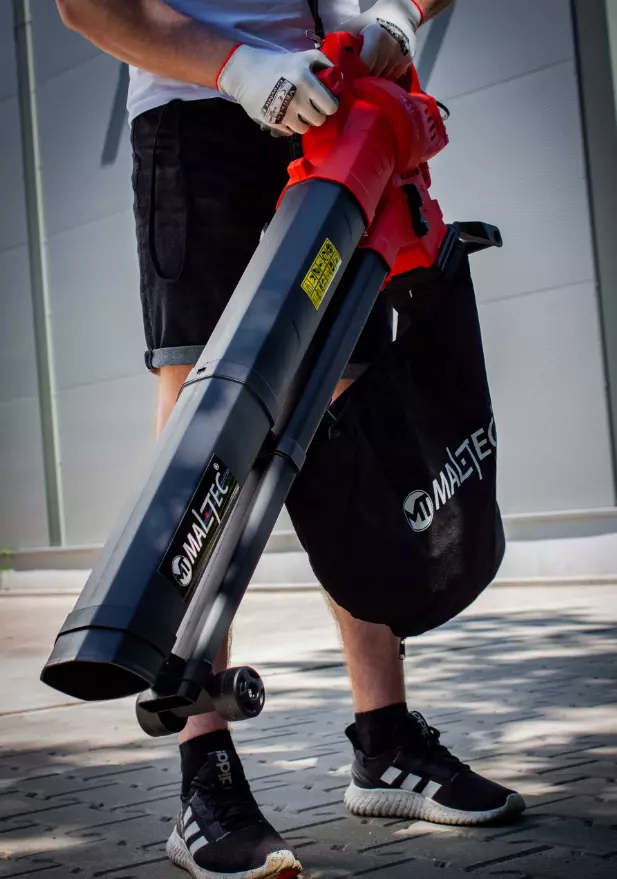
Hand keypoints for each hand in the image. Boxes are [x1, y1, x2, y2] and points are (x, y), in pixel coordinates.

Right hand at [217, 44, 338, 135]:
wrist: (246, 72)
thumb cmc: (278, 64)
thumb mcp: (302, 58)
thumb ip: (324, 64)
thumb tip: (340, 80)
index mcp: (307, 81)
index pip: (330, 106)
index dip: (329, 105)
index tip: (324, 102)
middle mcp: (297, 99)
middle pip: (319, 120)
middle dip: (316, 114)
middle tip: (309, 107)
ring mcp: (284, 113)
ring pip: (304, 129)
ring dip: (303, 122)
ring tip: (296, 110)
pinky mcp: (273, 122)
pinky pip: (290, 132)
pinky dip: (289, 125)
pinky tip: (284, 113)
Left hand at [339, 0, 422, 80]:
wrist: (399, 16)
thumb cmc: (371, 21)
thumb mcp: (352, 26)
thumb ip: (341, 42)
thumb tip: (329, 63)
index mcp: (377, 35)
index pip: (364, 65)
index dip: (355, 72)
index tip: (349, 75)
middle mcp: (391, 47)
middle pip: (373, 74)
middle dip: (363, 78)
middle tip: (356, 78)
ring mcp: (401, 56)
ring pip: (383, 79)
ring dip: (374, 80)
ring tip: (367, 75)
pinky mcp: (407, 63)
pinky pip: (392, 78)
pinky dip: (384, 78)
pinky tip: (379, 71)